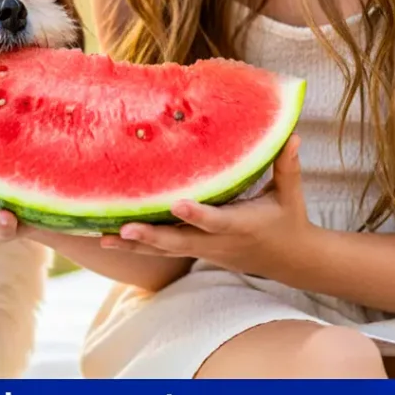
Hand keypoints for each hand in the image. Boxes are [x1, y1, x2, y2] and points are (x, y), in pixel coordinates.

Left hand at [99, 134, 310, 276]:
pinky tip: (111, 239)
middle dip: (152, 237)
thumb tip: (291, 133)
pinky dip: (140, 246)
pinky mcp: (197, 251)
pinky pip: (165, 250)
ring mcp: (206, 250)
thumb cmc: (289, 220)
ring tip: (104, 238)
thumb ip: (286, 165)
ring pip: (166, 250)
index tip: (178, 205)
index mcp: (241, 225)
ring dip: (136, 245)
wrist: (290, 261)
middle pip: (180, 242)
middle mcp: (218, 242)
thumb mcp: (290, 193)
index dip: (198, 215)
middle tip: (124, 230)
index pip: (217, 221)